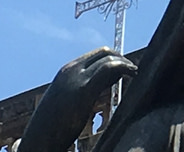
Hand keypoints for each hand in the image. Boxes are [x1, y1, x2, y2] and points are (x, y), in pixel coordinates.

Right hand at [18, 48, 136, 151]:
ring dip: (125, 62)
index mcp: (66, 71)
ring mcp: (77, 78)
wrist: (38, 139)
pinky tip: (133, 73)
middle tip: (133, 70)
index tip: (126, 67)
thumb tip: (110, 78)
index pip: (97, 54)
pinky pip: (109, 68)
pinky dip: (124, 67)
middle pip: (104, 52)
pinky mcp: (84, 89)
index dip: (115, 58)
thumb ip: (86, 86)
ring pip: (108, 58)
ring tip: (135, 72)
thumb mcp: (68, 98)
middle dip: (121, 58)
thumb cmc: (54, 124)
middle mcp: (71, 70)